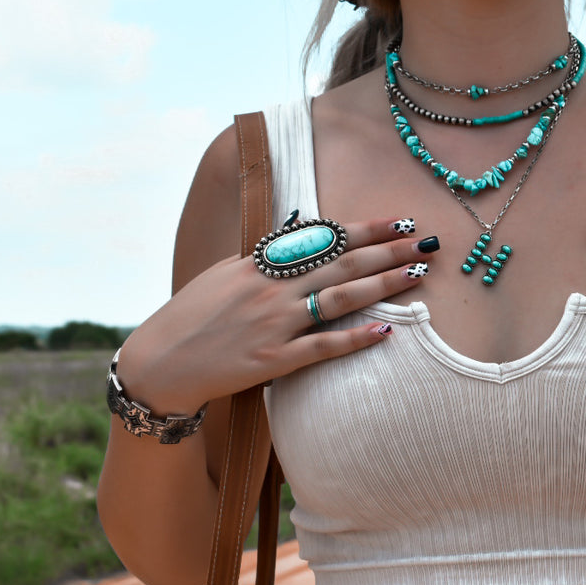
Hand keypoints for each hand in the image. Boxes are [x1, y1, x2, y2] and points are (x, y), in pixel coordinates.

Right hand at [118, 218, 434, 413]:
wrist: (160, 363)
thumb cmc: (195, 316)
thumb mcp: (226, 274)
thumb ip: (266, 257)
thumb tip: (302, 232)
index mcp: (258, 264)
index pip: (322, 239)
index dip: (364, 229)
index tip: (398, 222)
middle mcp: (270, 289)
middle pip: (341, 263)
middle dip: (387, 251)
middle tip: (425, 243)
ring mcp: (272, 324)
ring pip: (339, 299)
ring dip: (382, 285)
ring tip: (417, 275)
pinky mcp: (272, 360)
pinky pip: (322, 347)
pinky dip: (354, 339)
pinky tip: (385, 332)